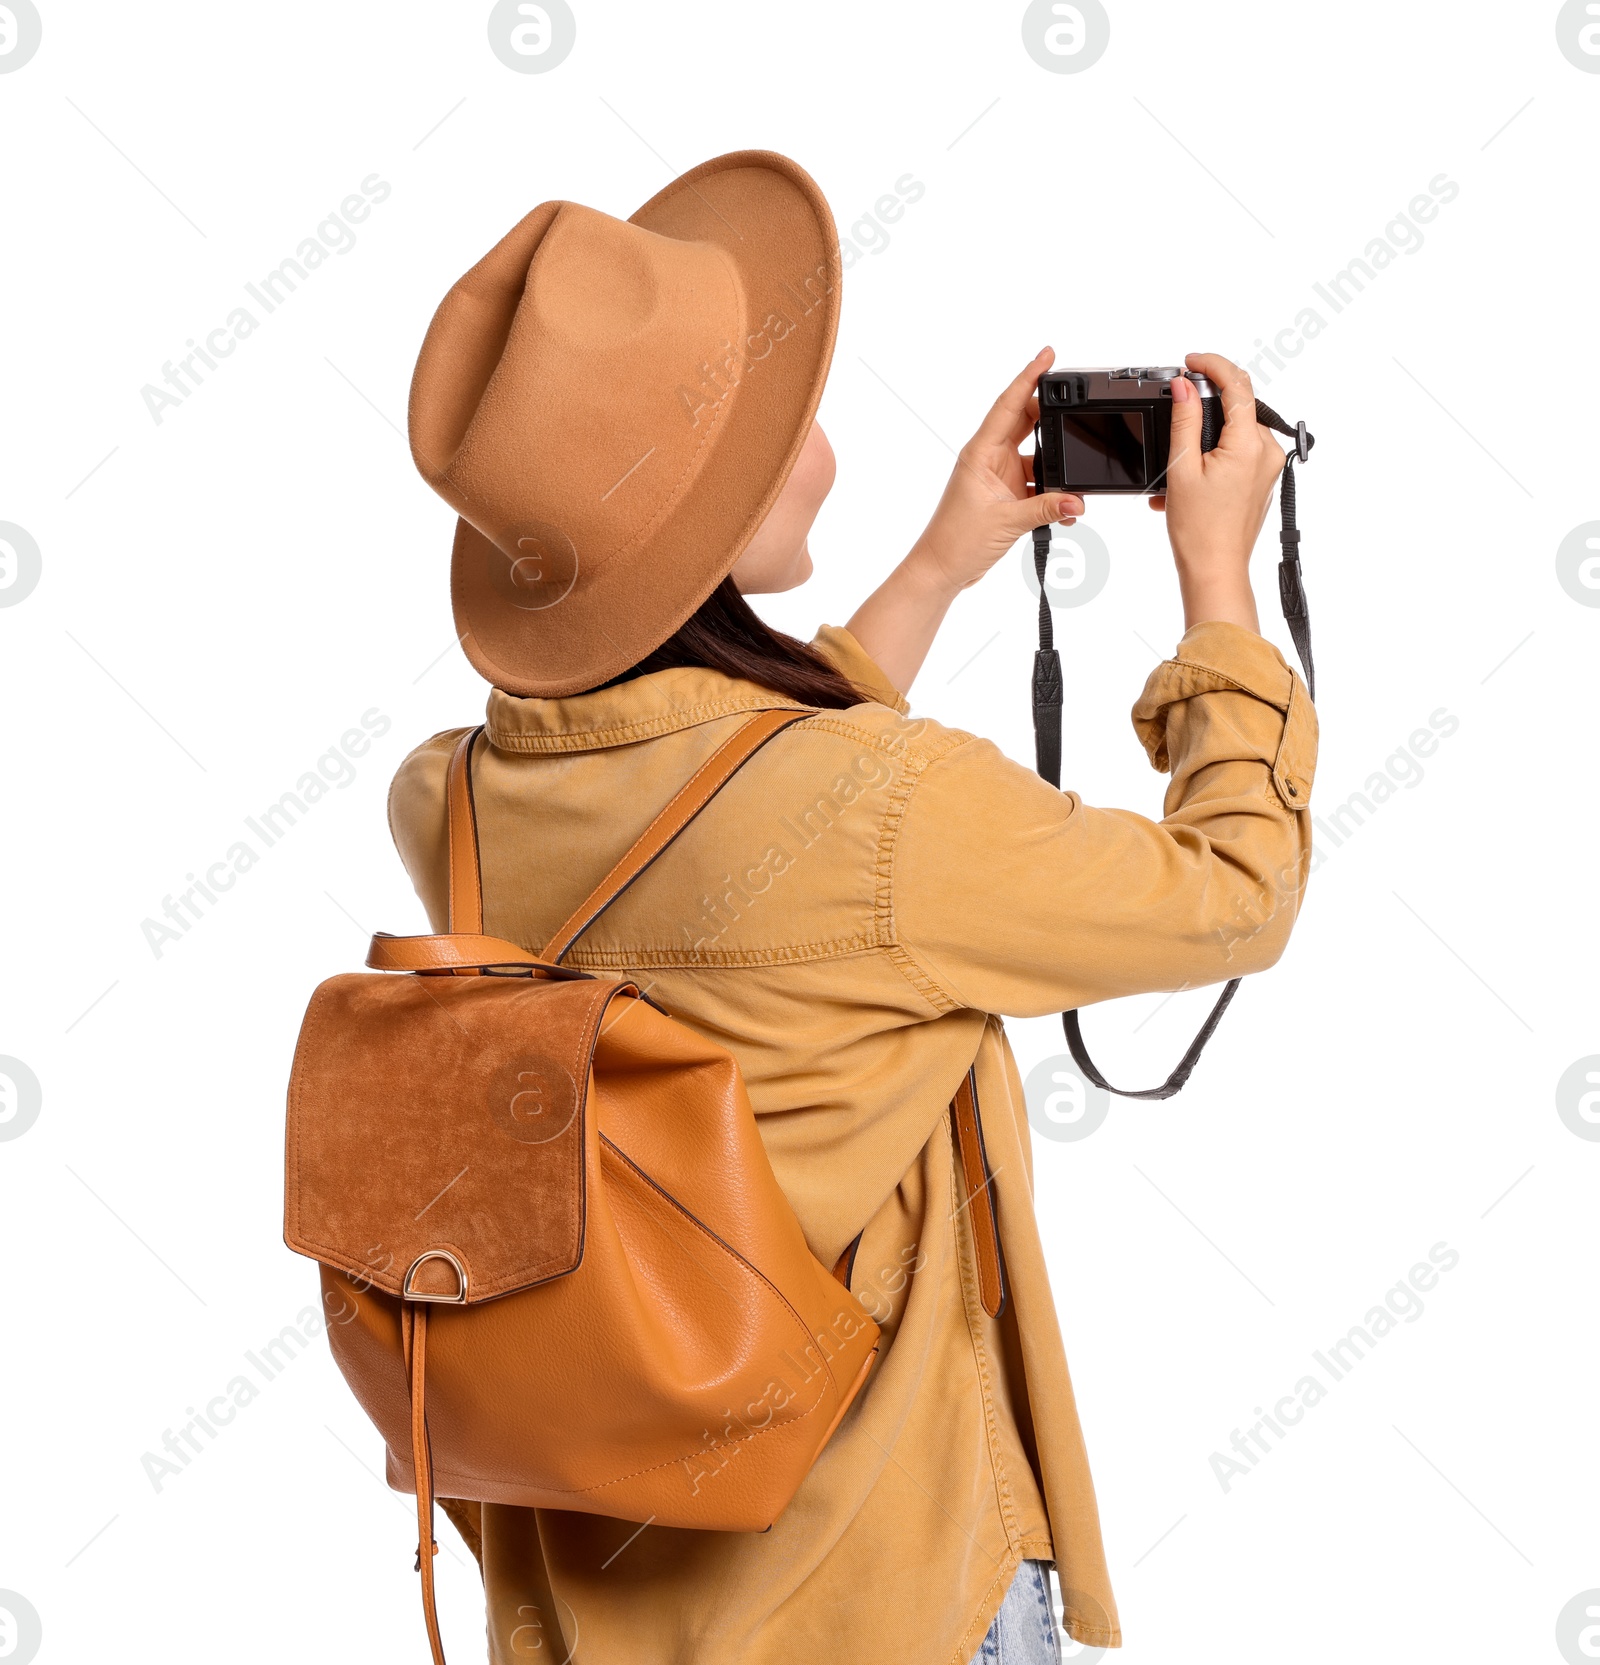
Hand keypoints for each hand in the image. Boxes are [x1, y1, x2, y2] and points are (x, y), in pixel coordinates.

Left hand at [845, 348, 1082, 692]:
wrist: (941, 570)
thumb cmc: (955, 541)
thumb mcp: (1006, 522)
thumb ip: (1046, 509)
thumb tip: (1077, 501)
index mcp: (981, 452)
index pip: (1009, 404)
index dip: (1029, 377)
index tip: (1048, 355)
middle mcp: (989, 458)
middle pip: (1025, 423)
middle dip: (1051, 414)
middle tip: (1077, 404)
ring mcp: (997, 476)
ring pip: (1036, 457)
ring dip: (1056, 466)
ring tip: (1076, 473)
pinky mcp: (1005, 496)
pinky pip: (1036, 484)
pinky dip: (1052, 492)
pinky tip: (1066, 506)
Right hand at [1149, 352, 1285, 632]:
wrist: (1215, 569)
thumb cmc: (1199, 531)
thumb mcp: (1182, 469)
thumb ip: (1184, 421)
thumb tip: (1185, 386)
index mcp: (1249, 444)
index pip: (1237, 385)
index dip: (1213, 365)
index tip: (1191, 361)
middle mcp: (1266, 451)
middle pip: (1239, 404)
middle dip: (1207, 401)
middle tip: (1177, 406)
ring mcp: (1268, 465)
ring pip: (1237, 427)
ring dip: (1207, 433)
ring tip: (1179, 463)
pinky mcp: (1263, 478)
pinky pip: (1240, 450)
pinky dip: (1215, 453)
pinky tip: (1192, 476)